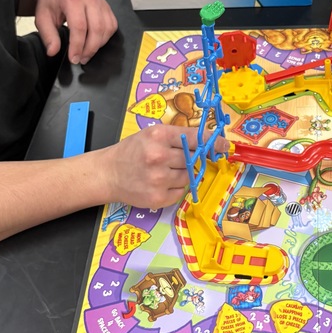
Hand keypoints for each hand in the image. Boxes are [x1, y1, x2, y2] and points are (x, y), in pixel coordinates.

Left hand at [33, 0, 117, 64]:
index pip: (80, 27)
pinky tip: (95, 42)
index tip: (73, 58)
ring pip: (107, 29)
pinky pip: (112, 25)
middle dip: (89, 49)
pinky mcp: (106, 7)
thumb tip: (53, 51)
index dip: (78, 46)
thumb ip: (48, 36)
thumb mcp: (42, 19)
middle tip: (81, 59)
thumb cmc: (50, 2)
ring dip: (98, 45)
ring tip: (86, 53)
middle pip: (96, 29)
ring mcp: (100, 2)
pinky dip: (105, 38)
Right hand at [95, 126, 229, 209]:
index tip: (224, 145)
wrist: (107, 174)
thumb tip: (207, 143)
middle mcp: (159, 157)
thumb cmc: (131, 151)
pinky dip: (175, 188)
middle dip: (193, 159)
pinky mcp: (158, 198)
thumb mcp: (151, 135)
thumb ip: (176, 137)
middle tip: (183, 159)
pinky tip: (160, 183)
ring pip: (188, 177)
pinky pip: (180, 192)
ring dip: (182, 174)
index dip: (212, 141)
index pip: (194, 138)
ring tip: (164, 171)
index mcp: (158, 136)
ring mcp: (159, 179)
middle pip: (193, 159)